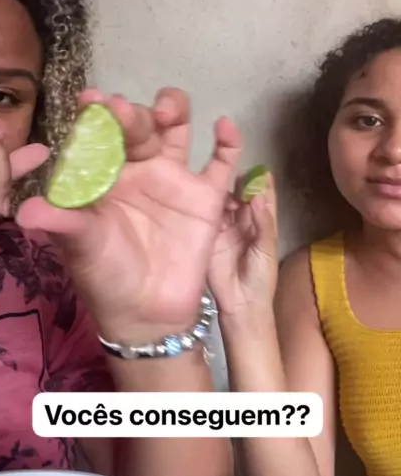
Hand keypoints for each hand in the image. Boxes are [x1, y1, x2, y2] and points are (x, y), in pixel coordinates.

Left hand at [16, 88, 240, 342]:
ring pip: (176, 131)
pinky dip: (228, 144)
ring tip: (168, 109)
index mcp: (104, 175)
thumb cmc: (105, 275)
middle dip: (131, 114)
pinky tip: (224, 127)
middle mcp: (138, 168)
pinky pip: (222, 164)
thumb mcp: (80, 247)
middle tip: (121, 110)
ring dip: (174, 110)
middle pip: (138, 126)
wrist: (146, 313)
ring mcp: (174, 178)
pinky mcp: (206, 198)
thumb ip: (60, 223)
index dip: (95, 114)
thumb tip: (25, 213)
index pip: (99, 135)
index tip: (90, 99)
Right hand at [208, 173, 277, 317]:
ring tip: (228, 190)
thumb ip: (263, 223)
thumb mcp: (266, 249)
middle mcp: (243, 224)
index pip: (263, 201)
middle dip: (242, 185)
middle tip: (240, 175)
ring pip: (226, 206)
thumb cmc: (260, 279)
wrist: (241, 305)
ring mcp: (225, 230)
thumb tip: (256, 196)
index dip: (263, 186)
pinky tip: (212, 200)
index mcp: (261, 226)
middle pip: (242, 199)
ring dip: (227, 195)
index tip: (262, 170)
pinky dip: (211, 207)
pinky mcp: (209, 237)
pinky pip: (210, 218)